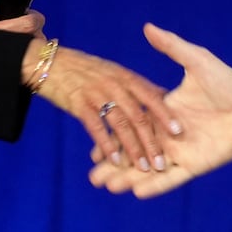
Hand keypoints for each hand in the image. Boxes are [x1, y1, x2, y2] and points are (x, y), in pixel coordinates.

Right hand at [5, 32, 180, 172]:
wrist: (52, 62)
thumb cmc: (86, 69)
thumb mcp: (114, 71)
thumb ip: (136, 86)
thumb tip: (161, 97)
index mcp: (127, 77)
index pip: (153, 96)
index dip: (166, 114)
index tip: (179, 132)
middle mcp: (116, 85)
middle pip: (140, 116)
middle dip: (152, 141)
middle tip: (162, 163)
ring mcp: (98, 95)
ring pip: (121, 125)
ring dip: (133, 149)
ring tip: (144, 169)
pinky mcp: (80, 105)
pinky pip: (97, 128)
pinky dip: (107, 145)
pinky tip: (115, 162)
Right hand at [88, 23, 231, 198]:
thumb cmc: (227, 82)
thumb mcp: (196, 61)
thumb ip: (171, 47)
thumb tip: (148, 27)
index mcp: (164, 111)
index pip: (131, 127)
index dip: (113, 138)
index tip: (92, 148)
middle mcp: (168, 135)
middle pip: (135, 152)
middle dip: (113, 165)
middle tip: (92, 175)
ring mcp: (181, 151)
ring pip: (148, 169)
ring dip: (128, 177)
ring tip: (105, 185)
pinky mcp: (196, 164)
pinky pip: (172, 179)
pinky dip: (156, 186)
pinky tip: (137, 192)